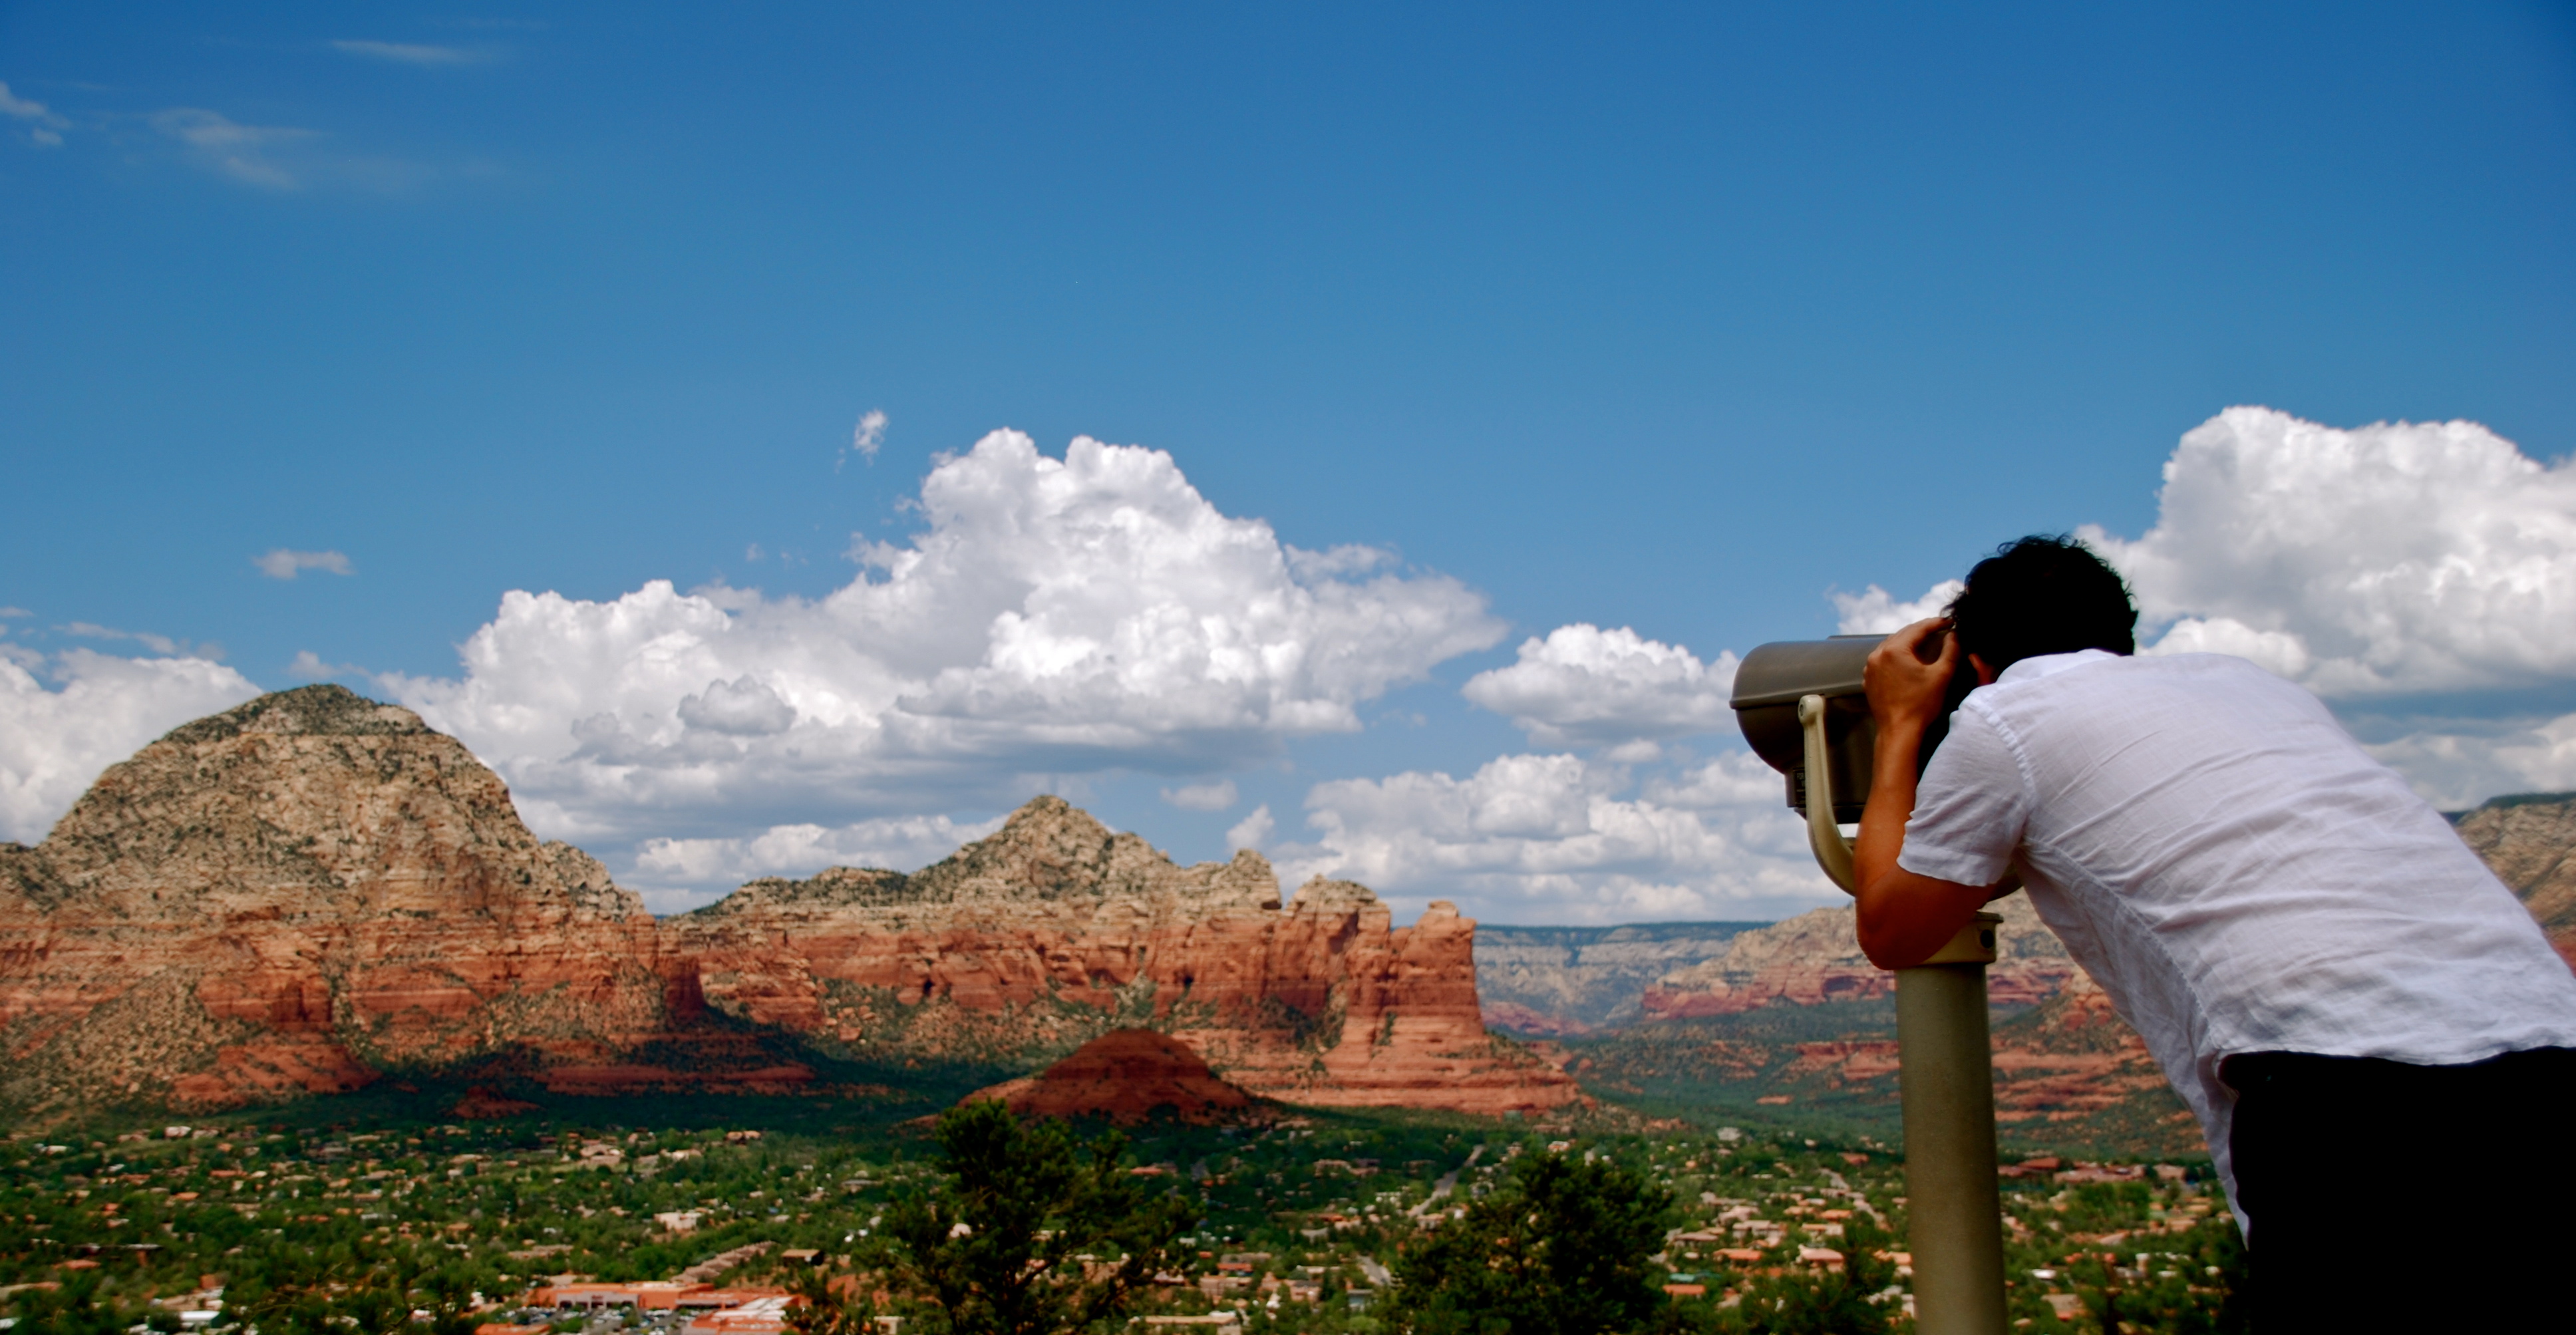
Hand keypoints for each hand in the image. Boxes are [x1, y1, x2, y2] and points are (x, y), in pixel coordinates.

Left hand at [1863, 617, 1958, 736]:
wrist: (1899, 731)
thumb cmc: (1921, 705)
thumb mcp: (1941, 675)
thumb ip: (1950, 651)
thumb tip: (1953, 635)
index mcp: (1894, 650)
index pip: (1918, 629)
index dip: (1936, 623)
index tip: (1950, 621)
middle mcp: (1878, 655)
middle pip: (1902, 634)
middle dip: (1922, 630)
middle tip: (1939, 628)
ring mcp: (1871, 668)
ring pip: (1891, 645)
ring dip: (1908, 641)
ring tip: (1925, 640)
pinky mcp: (1869, 679)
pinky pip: (1883, 660)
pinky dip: (1896, 655)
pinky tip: (1907, 658)